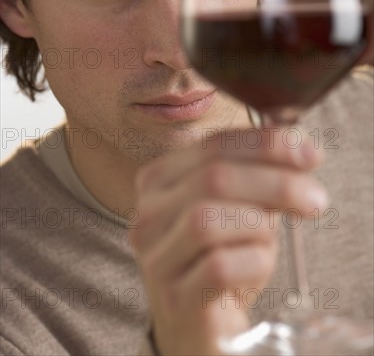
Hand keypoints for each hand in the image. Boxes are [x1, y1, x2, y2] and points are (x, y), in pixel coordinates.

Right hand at [130, 128, 326, 355]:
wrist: (205, 324)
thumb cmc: (225, 257)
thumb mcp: (243, 207)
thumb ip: (262, 175)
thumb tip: (302, 150)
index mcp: (161, 179)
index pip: (214, 144)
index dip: (266, 144)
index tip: (310, 154)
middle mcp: (148, 213)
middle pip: (213, 178)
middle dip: (275, 182)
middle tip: (314, 198)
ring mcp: (156, 256)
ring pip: (208, 220)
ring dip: (259, 226)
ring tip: (271, 242)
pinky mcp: (174, 296)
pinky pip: (219, 267)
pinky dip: (254, 262)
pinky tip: (259, 265)